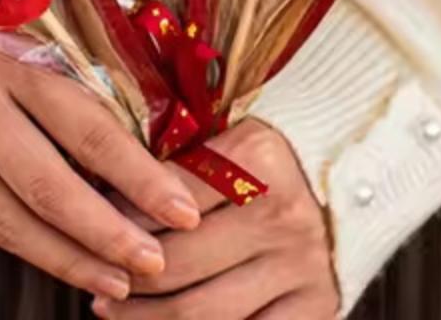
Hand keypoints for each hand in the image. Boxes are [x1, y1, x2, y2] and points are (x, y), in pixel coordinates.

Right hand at [0, 40, 201, 302]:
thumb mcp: (42, 45)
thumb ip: (85, 95)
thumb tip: (153, 160)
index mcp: (11, 61)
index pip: (86, 128)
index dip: (138, 176)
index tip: (181, 210)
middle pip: (45, 185)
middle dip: (106, 233)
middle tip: (153, 262)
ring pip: (7, 220)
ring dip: (67, 259)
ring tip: (116, 280)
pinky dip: (26, 247)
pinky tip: (64, 260)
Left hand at [93, 120, 338, 318]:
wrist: (350, 177)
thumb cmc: (267, 157)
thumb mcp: (226, 139)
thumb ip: (175, 164)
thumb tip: (99, 194)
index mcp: (257, 157)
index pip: (165, 199)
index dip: (118, 218)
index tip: (89, 226)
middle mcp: (282, 212)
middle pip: (177, 262)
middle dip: (126, 276)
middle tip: (94, 279)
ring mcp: (301, 265)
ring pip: (201, 311)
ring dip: (144, 317)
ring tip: (111, 309)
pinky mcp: (317, 307)